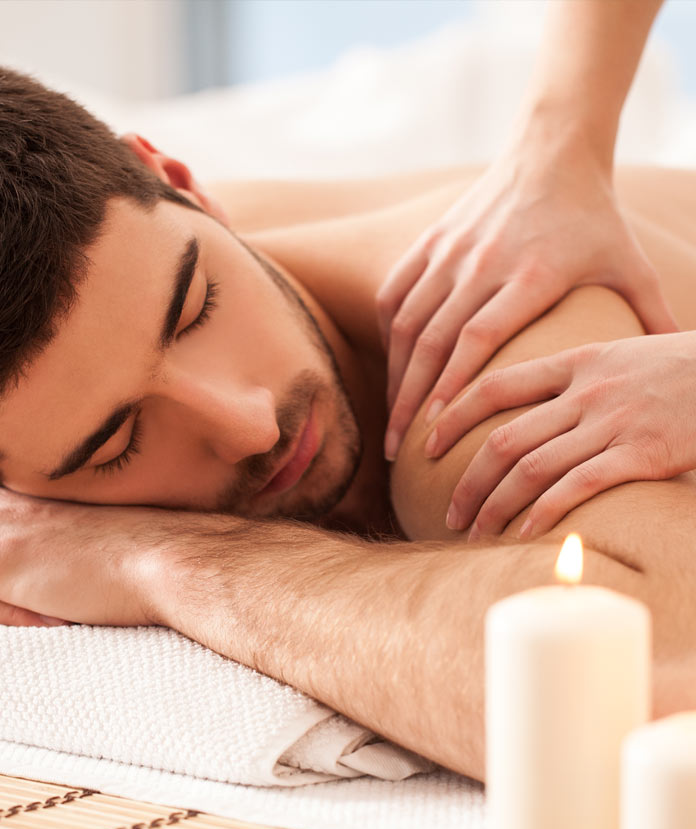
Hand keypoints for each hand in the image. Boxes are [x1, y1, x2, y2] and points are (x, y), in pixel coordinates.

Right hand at [377, 139, 676, 460]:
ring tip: (391, 420)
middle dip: (410, 400)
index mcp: (531, 272)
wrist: (552, 152)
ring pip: (408, 323)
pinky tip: (393, 368)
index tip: (435, 430)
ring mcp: (450, 251)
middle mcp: (482, 262)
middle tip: (397, 449)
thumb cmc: (594, 218)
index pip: (477, 337)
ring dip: (395, 376)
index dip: (452, 385)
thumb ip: (653, 316)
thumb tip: (685, 363)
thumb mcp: (629, 265)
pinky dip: (390, 336)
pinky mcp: (431, 242)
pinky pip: (396, 295)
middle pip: (433, 340)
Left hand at [425, 331, 695, 539]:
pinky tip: (523, 533)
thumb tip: (535, 410)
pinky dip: (543, 511)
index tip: (425, 441)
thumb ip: (578, 379)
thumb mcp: (625, 357)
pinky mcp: (642, 452)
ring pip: (531, 467)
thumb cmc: (686, 370)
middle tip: (448, 510)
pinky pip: (577, 485)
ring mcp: (614, 421)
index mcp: (578, 361)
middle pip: (504, 438)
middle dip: (466, 479)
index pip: (496, 385)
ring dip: (494, 504)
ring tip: (473, 532)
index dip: (453, 415)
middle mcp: (588, 390)